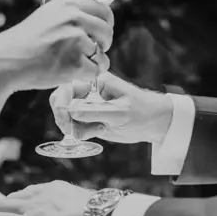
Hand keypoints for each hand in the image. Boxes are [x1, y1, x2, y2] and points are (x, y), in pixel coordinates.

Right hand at [0, 0, 112, 92]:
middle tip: (91, 52)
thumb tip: (98, 22)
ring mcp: (75, 40)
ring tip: (75, 64)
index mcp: (68, 4)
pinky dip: (88, 75)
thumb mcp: (48, 16)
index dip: (106, 24)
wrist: (6, 60)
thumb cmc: (26, 41)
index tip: (100, 34)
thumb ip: (71, 15)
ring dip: (94, 61)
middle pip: (107, 31)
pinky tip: (73, 73)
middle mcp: (74, 18)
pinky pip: (97, 70)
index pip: (104, 11)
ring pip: (103, 53)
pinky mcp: (75, 62)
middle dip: (104, 44)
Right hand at [50, 72, 172, 146]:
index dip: (61, 102)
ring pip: (68, 117)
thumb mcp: (119, 112)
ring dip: (74, 127)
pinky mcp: (92, 121)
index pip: (68, 88)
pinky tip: (98, 132)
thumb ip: (93, 111)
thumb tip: (69, 110)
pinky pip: (77, 127)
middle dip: (63, 116)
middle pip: (63, 101)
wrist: (156, 123)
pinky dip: (81, 133)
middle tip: (69, 130)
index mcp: (96, 82)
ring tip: (96, 130)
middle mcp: (90, 93)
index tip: (63, 118)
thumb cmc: (142, 111)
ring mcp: (90, 108)